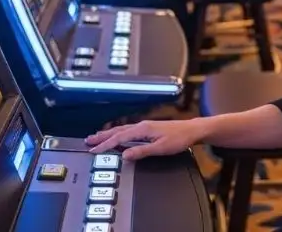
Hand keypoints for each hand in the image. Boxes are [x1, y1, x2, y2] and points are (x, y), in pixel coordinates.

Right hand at [86, 119, 202, 159]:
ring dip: (109, 134)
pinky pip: (128, 130)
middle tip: (88, 141)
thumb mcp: (161, 148)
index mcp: (143, 129)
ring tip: (97, 137)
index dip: (106, 144)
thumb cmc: (179, 138)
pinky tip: (117, 137)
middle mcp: (142, 125)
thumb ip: (142, 151)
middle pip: (117, 131)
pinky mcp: (148, 128)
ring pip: (122, 130)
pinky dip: (118, 134)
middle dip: (102, 136)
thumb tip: (125, 155)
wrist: (192, 130)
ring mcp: (145, 126)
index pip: (119, 137)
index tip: (94, 150)